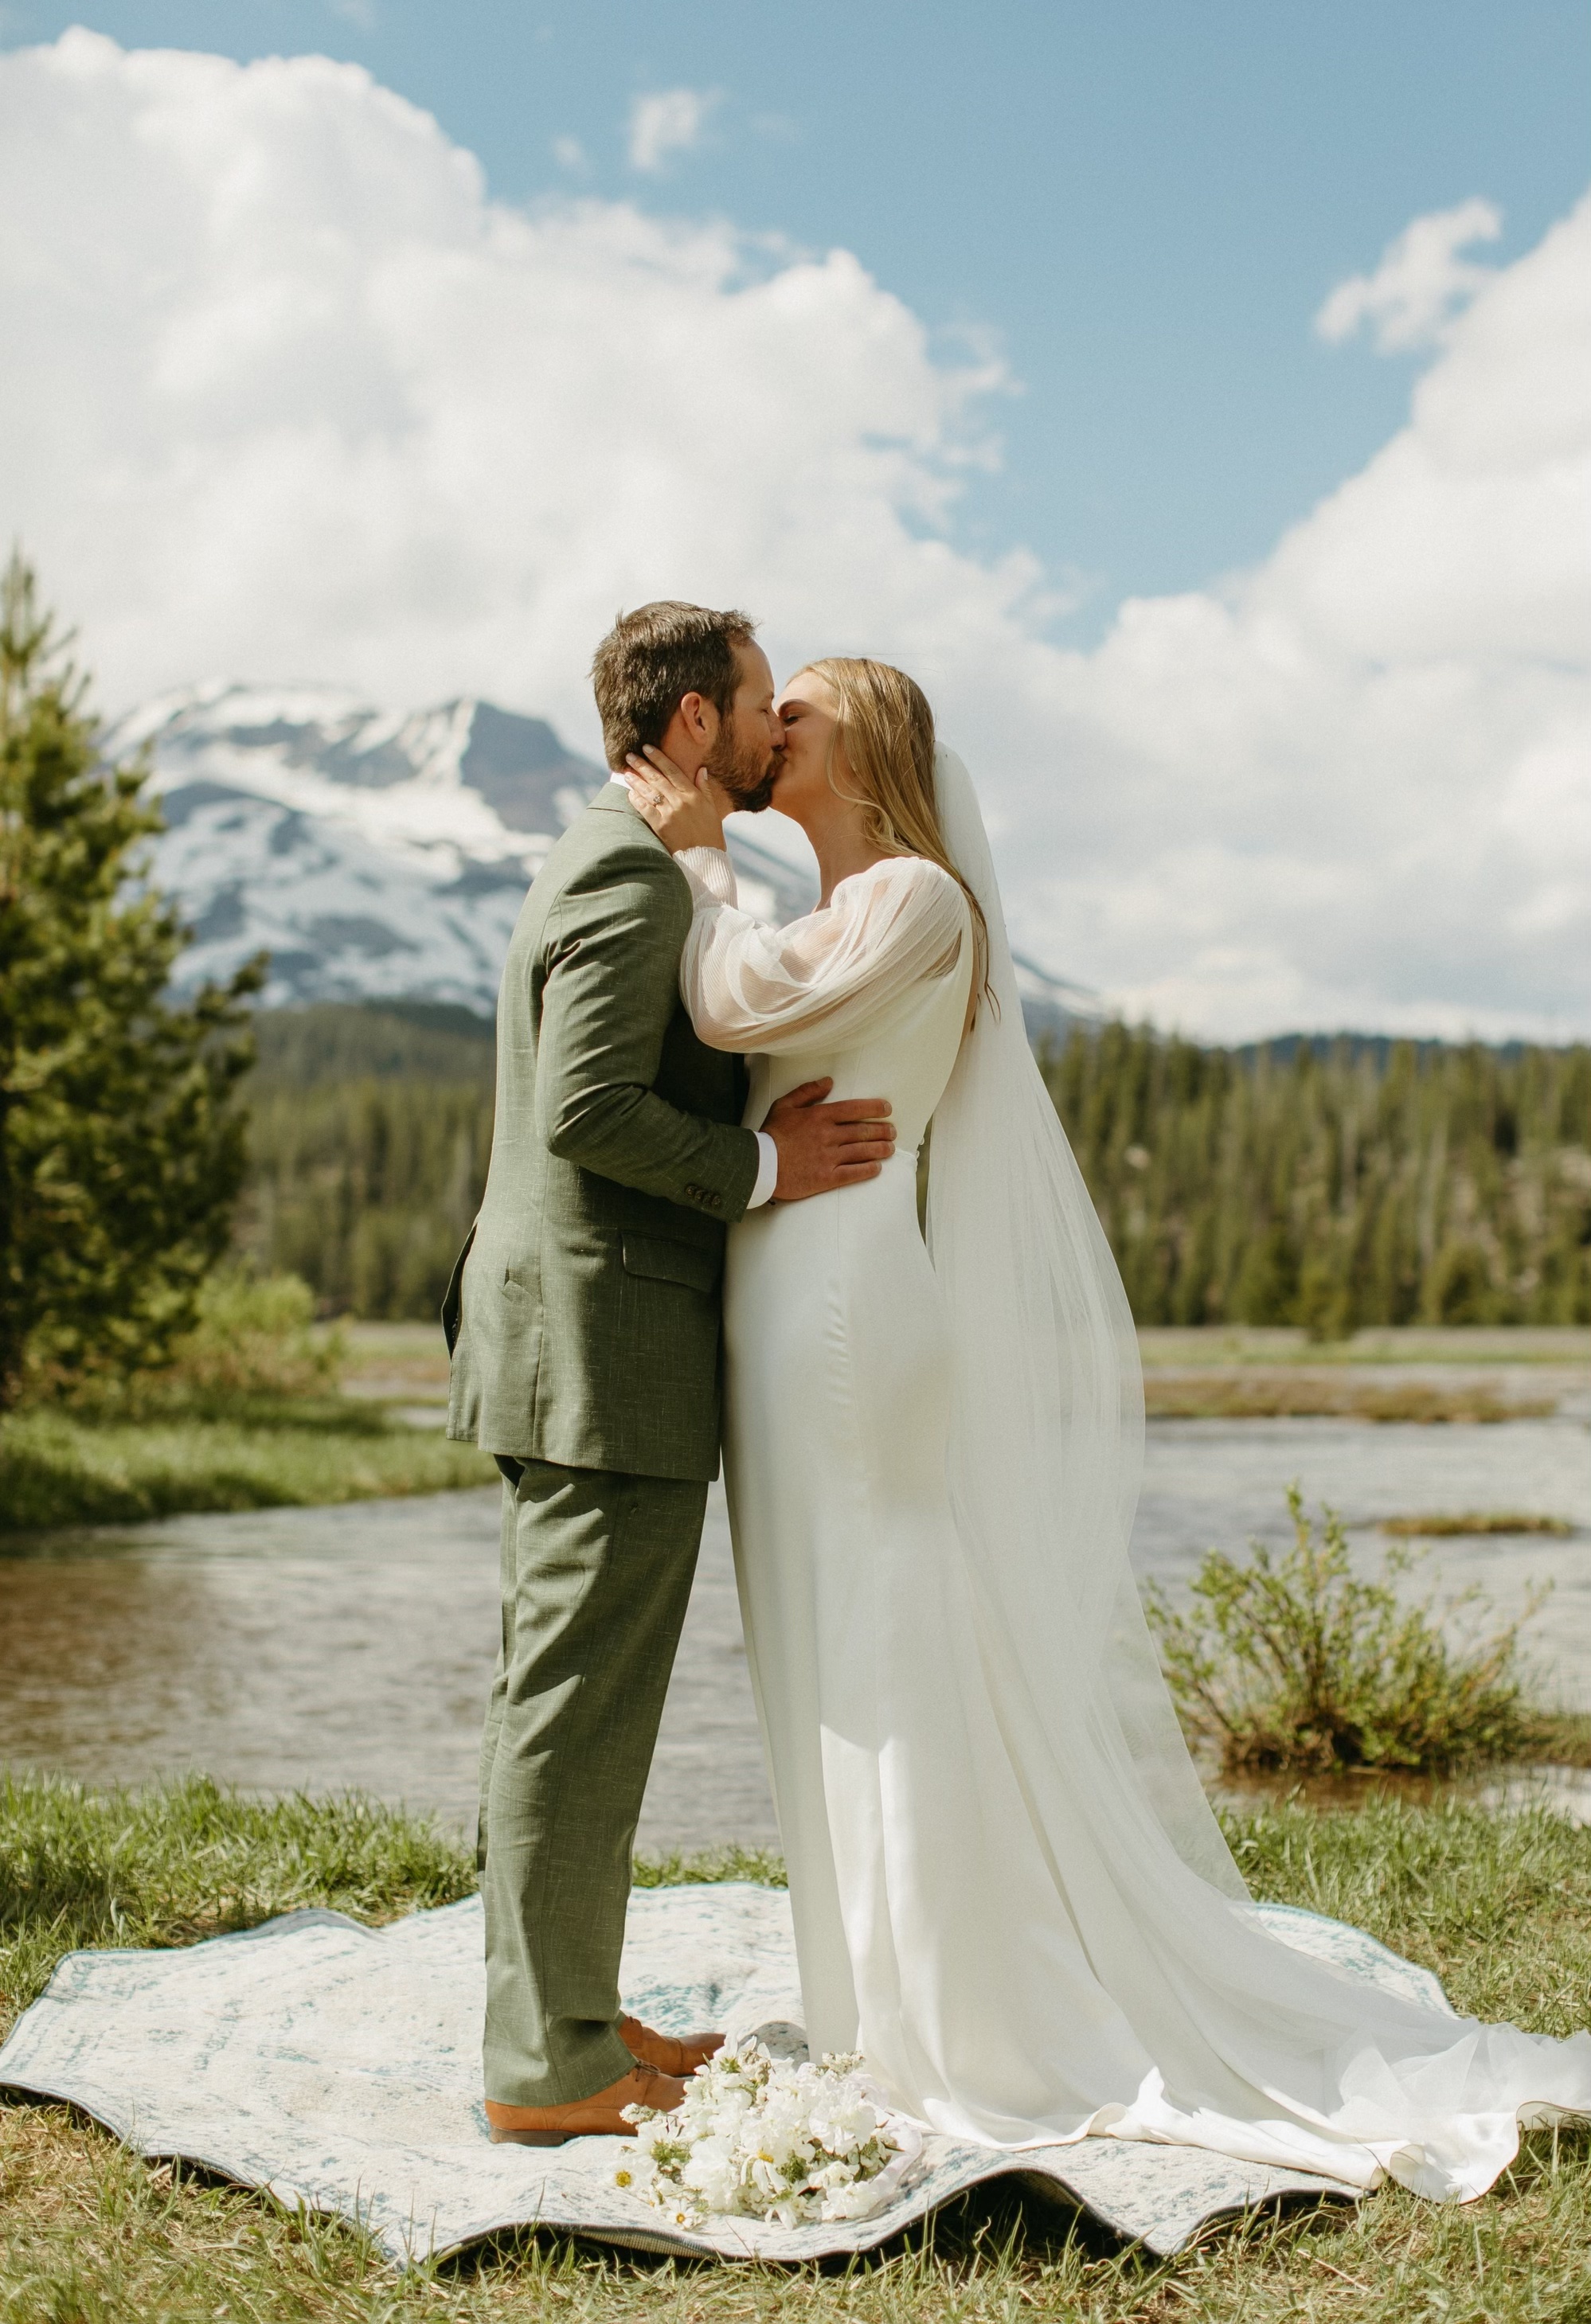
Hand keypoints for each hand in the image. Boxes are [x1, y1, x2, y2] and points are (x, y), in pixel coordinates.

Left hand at [624, 745, 725, 854]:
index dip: (658, 758)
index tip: (647, 748)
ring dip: (636, 780)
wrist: (705, 857)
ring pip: (649, 791)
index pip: (672, 770)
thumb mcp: (711, 808)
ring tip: (626, 772)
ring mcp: (669, 813)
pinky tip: (630, 793)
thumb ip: (704, 788)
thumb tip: (701, 770)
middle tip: (629, 756)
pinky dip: (636, 800)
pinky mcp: (660, 826)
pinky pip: (645, 809)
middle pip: (657, 778)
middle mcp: (680, 801)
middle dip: (642, 765)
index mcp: (692, 794)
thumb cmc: (710, 833)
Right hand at [762, 1079, 896, 1200]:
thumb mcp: (784, 1105)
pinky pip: (853, 1173)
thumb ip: (807, 1091)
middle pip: (863, 1131)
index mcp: (819, 1116)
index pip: (854, 1109)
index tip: (887, 1110)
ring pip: (862, 1152)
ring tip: (890, 1148)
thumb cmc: (770, 1134)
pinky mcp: (826, 1178)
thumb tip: (829, 1081)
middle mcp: (828, 1135)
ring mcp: (829, 1157)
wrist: (759, 1165)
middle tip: (892, 1132)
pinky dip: (868, 1170)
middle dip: (883, 1131)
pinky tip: (877, 1168)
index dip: (875, 1109)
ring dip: (880, 1150)